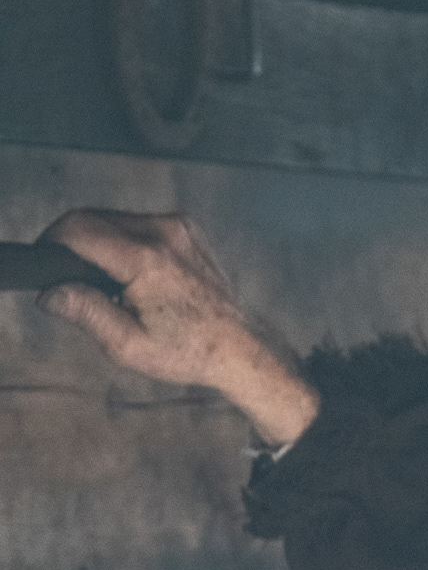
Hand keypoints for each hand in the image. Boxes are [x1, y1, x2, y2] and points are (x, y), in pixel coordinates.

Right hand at [34, 209, 319, 445]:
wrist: (239, 347)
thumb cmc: (188, 351)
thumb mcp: (128, 345)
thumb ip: (86, 312)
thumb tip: (50, 292)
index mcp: (145, 259)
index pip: (78, 229)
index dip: (51, 244)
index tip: (45, 265)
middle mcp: (162, 232)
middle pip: (92, 218)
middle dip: (72, 245)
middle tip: (70, 280)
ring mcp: (176, 226)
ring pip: (113, 219)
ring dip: (98, 244)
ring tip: (105, 284)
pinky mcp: (184, 228)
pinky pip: (137, 224)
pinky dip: (123, 243)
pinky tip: (131, 277)